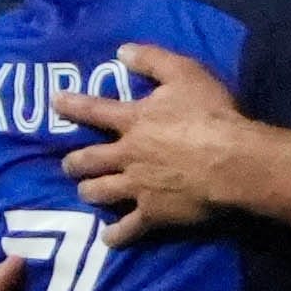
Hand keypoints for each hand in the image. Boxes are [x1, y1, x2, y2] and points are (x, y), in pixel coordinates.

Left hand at [61, 40, 257, 238]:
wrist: (235, 162)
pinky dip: (116, 235)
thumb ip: (152, 60)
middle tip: (71, 164)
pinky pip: (128, 229)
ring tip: (88, 193)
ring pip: (99, 193)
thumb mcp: (185, 73)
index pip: (92, 110)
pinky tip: (109, 238)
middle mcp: (126, 155)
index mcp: (133, 121)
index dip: (71, 105)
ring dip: (90, 192)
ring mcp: (137, 187)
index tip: (55, 103)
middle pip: (87, 161)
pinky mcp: (154, 214)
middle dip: (74, 162)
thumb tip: (121, 52)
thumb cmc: (213, 115)